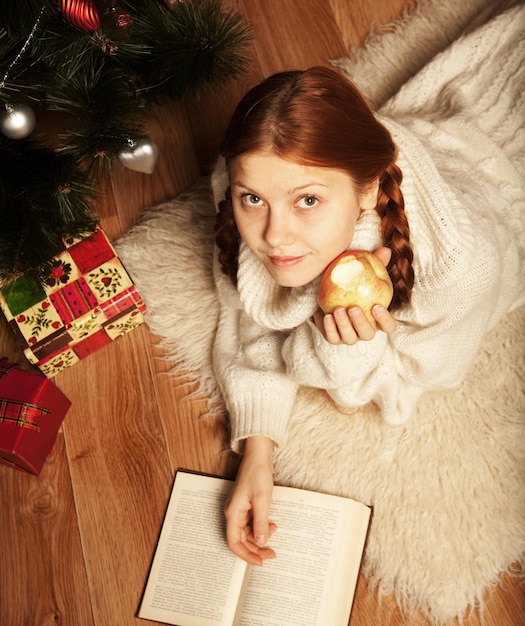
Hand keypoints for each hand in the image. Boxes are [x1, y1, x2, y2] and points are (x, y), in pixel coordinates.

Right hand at [224, 436, 276, 564]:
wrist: (259, 456)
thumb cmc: (257, 473)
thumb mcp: (262, 499)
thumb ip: (260, 521)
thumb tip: (260, 541)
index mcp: (233, 513)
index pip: (234, 542)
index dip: (246, 555)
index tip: (260, 562)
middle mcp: (234, 513)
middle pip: (241, 539)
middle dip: (256, 548)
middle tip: (272, 553)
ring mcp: (240, 510)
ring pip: (248, 532)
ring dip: (260, 537)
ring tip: (274, 532)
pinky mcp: (247, 506)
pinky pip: (252, 523)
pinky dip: (262, 527)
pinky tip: (272, 524)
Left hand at [313, 247, 396, 344]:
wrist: (330, 292)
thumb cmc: (353, 283)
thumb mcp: (364, 273)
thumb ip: (375, 264)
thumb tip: (385, 250)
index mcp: (377, 320)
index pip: (388, 326)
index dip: (385, 319)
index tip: (377, 306)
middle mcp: (365, 331)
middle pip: (368, 334)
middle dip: (361, 322)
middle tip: (353, 308)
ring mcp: (349, 336)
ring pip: (349, 338)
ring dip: (343, 325)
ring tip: (337, 309)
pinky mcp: (333, 337)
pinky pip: (331, 336)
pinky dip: (328, 327)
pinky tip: (325, 315)